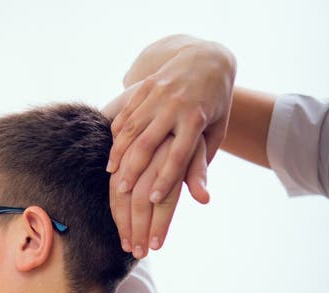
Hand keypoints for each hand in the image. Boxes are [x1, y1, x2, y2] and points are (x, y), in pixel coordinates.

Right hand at [107, 35, 235, 251]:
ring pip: (132, 127)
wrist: (207, 58)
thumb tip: (198, 195)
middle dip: (133, 169)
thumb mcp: (218, 129)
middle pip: (148, 143)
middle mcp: (175, 105)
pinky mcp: (147, 85)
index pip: (178, 156)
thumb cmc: (215, 103)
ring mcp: (159, 93)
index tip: (153, 199)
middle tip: (122, 190)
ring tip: (111, 172)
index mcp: (196, 119)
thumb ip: (204, 159)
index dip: (165, 179)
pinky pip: (127, 112)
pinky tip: (112, 150)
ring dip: (119, 152)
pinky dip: (117, 132)